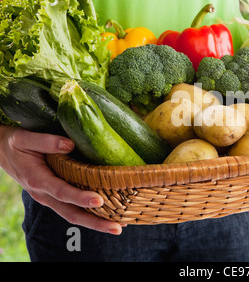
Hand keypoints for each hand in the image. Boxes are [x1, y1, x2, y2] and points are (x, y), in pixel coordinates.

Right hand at [0, 126, 123, 233]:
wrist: (1, 151)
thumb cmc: (14, 144)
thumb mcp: (24, 139)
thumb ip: (46, 141)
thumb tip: (70, 144)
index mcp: (37, 180)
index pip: (62, 192)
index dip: (80, 198)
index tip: (99, 200)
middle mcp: (44, 195)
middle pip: (71, 214)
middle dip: (95, 223)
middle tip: (117, 228)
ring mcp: (49, 198)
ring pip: (73, 215)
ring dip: (96, 222)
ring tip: (118, 226)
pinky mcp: (54, 197)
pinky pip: (72, 209)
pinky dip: (89, 214)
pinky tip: (108, 214)